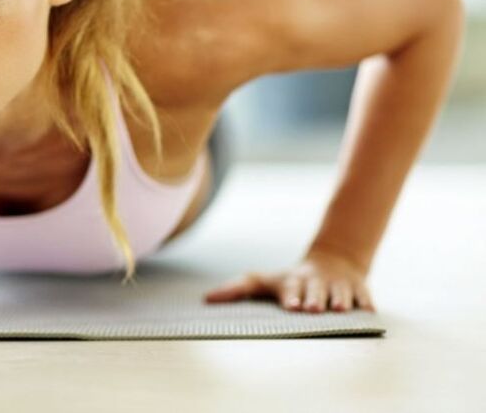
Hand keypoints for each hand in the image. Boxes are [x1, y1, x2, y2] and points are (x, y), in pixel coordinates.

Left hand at [202, 249, 376, 312]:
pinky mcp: (358, 290)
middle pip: (315, 291)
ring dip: (339, 301)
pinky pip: (364, 296)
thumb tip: (206, 299)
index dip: (291, 297)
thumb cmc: (291, 281)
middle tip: (312, 310)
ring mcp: (338, 286)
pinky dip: (366, 303)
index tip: (291, 306)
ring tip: (339, 310)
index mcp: (293, 282)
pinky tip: (369, 312)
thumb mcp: (263, 281)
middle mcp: (316, 283)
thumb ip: (236, 290)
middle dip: (314, 299)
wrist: (332, 262)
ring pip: (340, 293)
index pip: (291, 289)